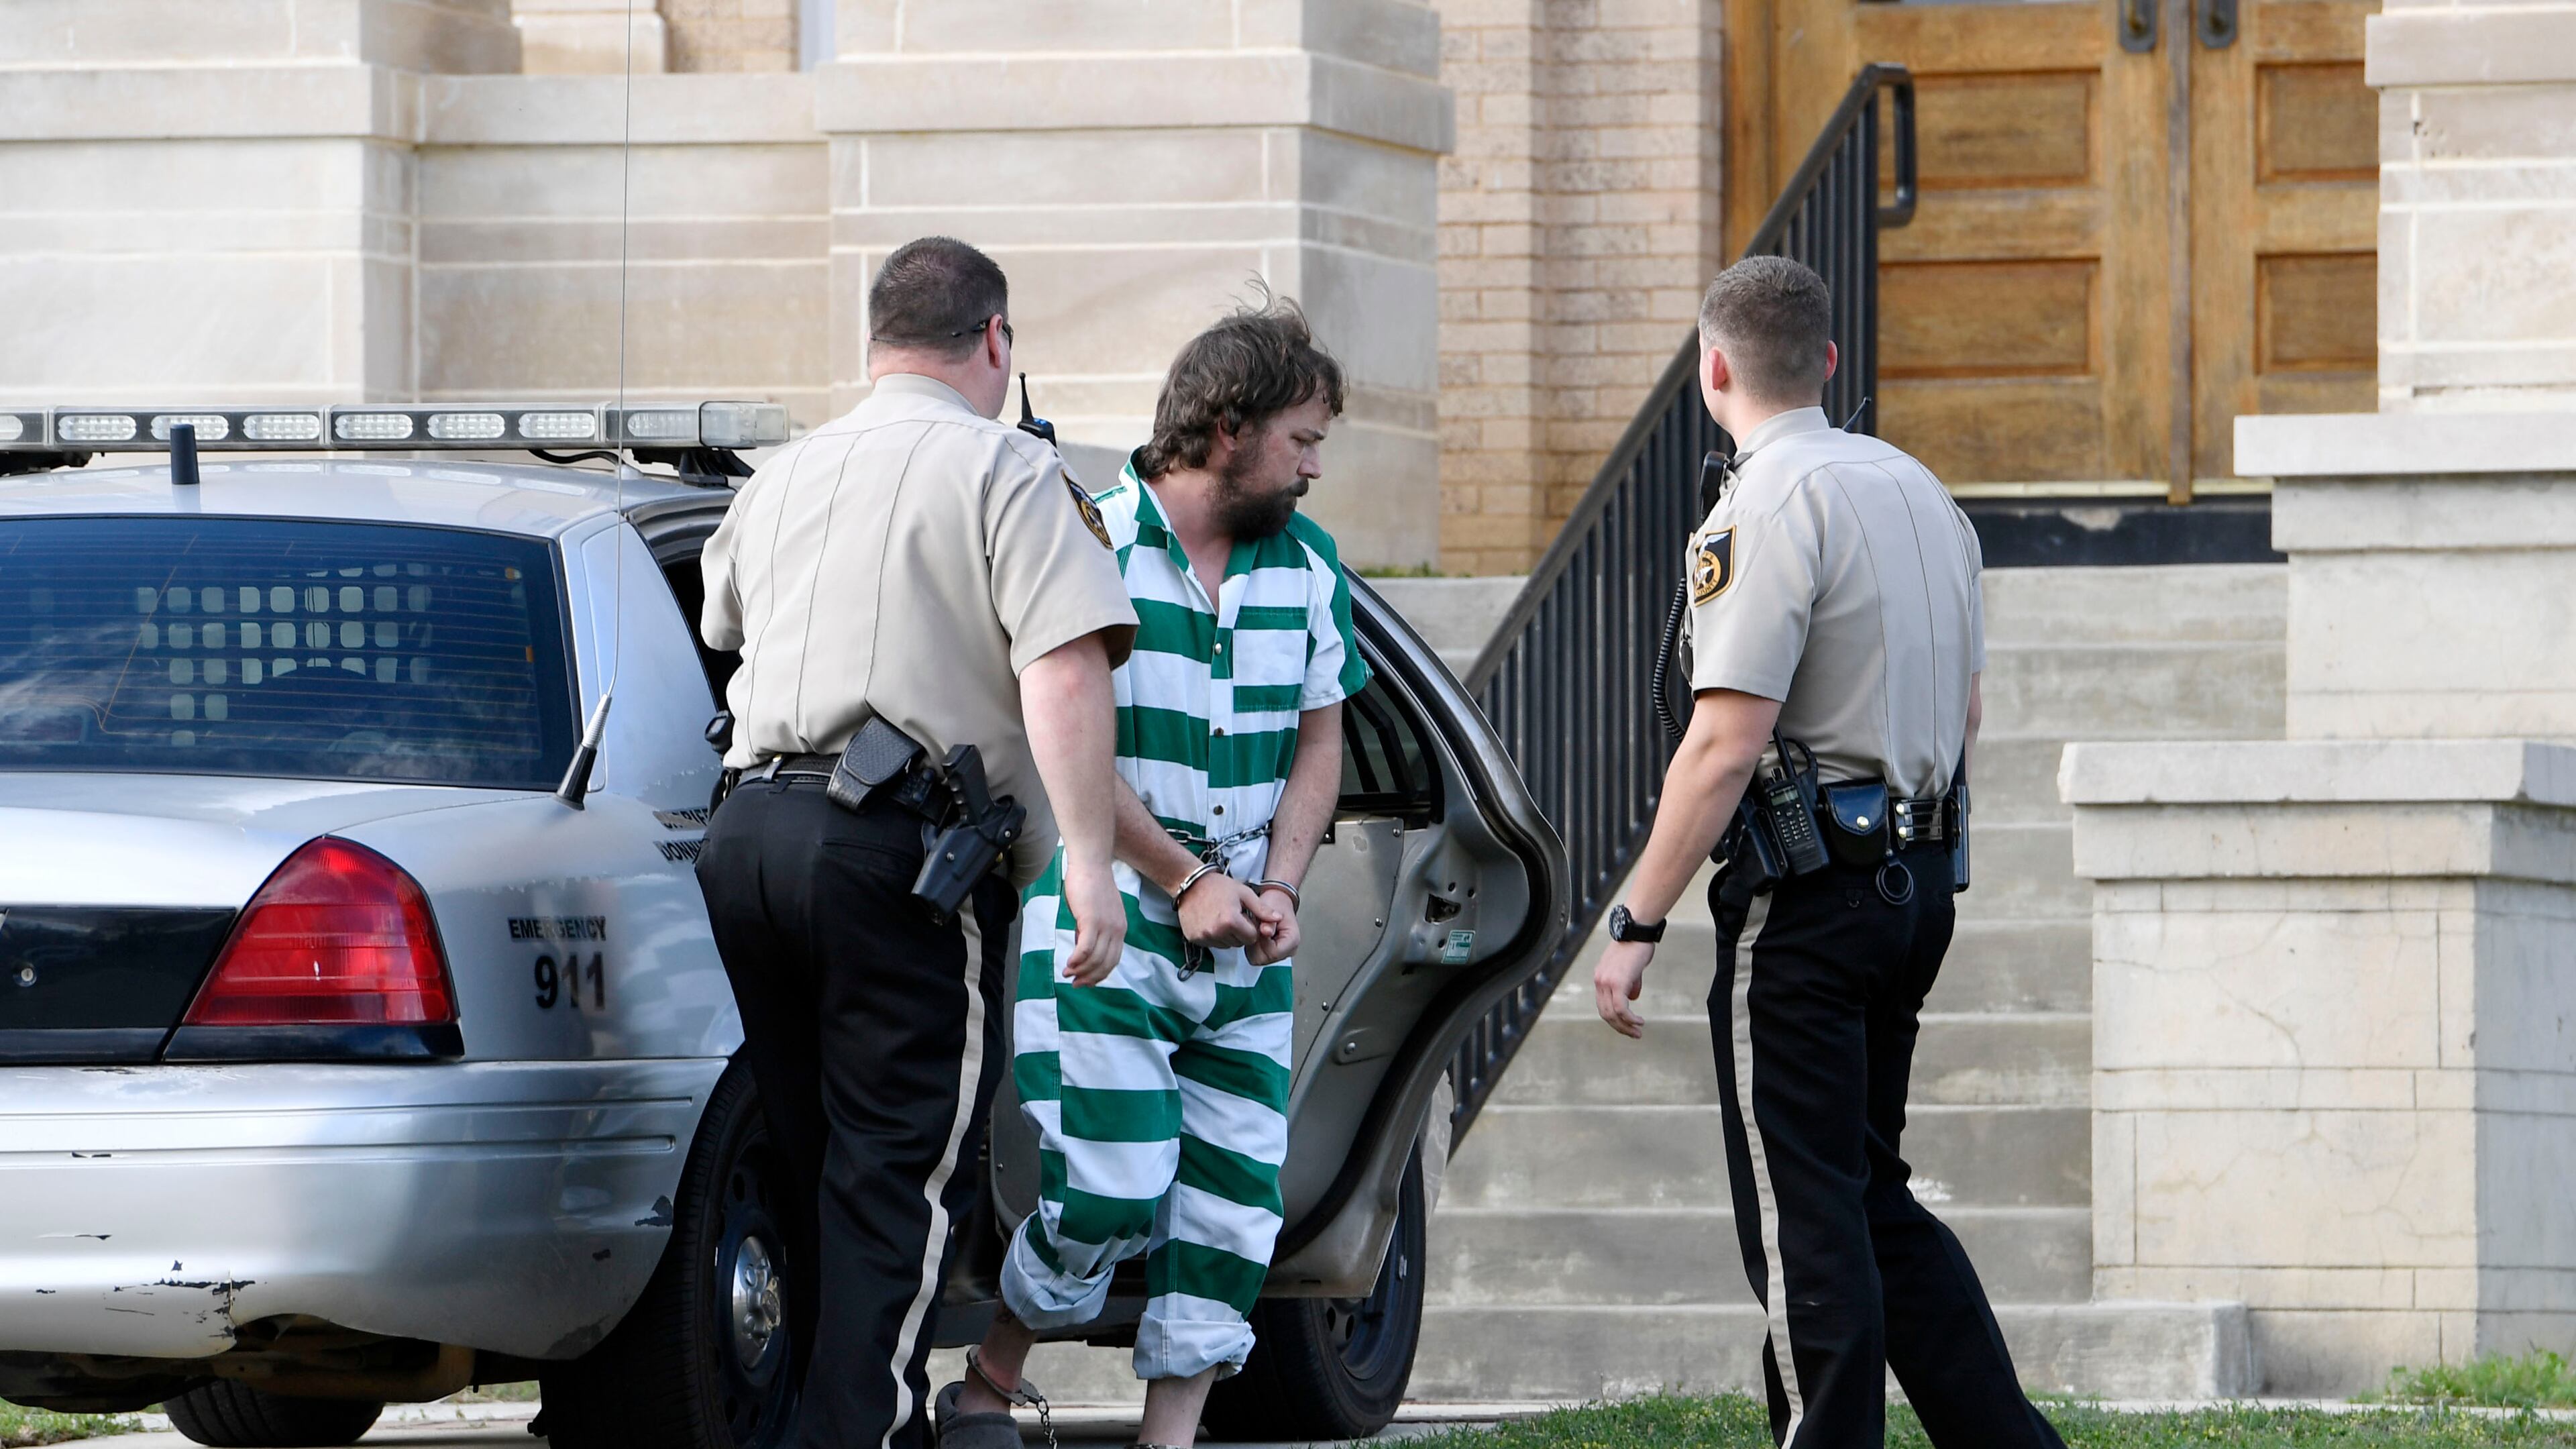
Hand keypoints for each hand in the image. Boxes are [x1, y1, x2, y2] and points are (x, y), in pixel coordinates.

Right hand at [1058, 861, 1127, 987]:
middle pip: (1106, 964)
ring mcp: (1106, 926)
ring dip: (1081, 971)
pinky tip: (1068, 964)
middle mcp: (1117, 930)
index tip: (1086, 981)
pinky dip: (1077, 960)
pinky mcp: (1092, 921)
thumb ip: (1092, 930)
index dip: (1100, 974)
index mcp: (1120, 928)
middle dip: (1090, 978)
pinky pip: (1085, 949)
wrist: (1091, 863)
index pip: (1113, 960)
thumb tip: (1082, 948)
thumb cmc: (1090, 884)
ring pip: (1095, 960)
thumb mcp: (1096, 912)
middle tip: (1075, 983)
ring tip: (1067, 974)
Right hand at [1176, 873, 1278, 952]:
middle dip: (1239, 932)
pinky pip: (1212, 944)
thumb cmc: (1218, 886)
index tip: (1243, 916)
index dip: (1250, 927)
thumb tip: (1278, 918)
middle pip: (1239, 943)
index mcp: (1231, 920)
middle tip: (1232, 915)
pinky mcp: (1194, 938)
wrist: (1191, 884)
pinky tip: (1211, 921)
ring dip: (1227, 935)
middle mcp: (1216, 931)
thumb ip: (1261, 909)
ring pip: (1226, 945)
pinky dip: (1214, 936)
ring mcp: (1204, 936)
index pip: (1251, 938)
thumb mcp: (1244, 893)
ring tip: (1221, 917)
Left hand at [1246, 892, 1300, 965]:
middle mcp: (1289, 950)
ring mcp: (1282, 954)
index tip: (1260, 930)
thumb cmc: (1276, 904)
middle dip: (1256, 945)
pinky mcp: (1274, 955)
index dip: (1261, 943)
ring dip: (1254, 946)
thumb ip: (1268, 922)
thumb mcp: (1271, 907)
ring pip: (1259, 960)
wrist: (1277, 903)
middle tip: (1258, 929)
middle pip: (1265, 959)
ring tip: (1258, 931)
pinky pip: (1257, 957)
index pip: (1273, 953)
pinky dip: (1254, 948)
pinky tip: (1258, 937)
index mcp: (1293, 940)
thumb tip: (1266, 931)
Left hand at [1594, 938, 1653, 1038]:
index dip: (1614, 1019)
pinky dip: (1629, 1019)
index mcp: (1600, 977)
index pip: (1603, 1005)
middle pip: (1605, 1013)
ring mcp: (1606, 982)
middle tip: (1634, 1034)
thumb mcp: (1629, 969)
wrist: (1637, 931)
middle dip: (1620, 1027)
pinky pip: (1621, 1008)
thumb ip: (1628, 983)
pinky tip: (1638, 1022)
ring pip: (1612, 1014)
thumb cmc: (1636, 946)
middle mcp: (1599, 981)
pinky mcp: (1617, 982)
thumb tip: (1632, 998)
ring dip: (1625, 1026)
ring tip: (1638, 1032)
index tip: (1627, 1026)